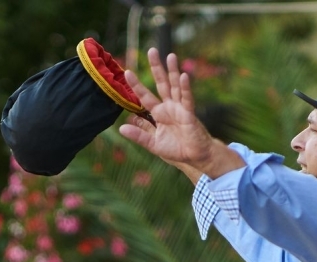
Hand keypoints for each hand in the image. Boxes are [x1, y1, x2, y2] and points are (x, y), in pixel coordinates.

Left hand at [120, 49, 215, 170]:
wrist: (195, 156)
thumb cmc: (176, 149)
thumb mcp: (153, 144)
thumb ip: (139, 135)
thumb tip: (121, 128)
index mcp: (159, 113)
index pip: (145, 96)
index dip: (137, 85)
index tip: (128, 72)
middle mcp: (169, 106)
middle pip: (161, 83)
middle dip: (157, 67)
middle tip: (151, 50)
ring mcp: (180, 108)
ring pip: (175, 86)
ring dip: (173, 71)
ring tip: (170, 56)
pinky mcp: (189, 114)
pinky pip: (187, 99)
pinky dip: (185, 88)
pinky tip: (183, 76)